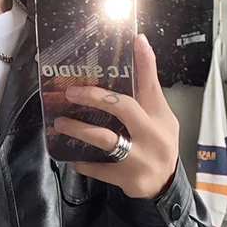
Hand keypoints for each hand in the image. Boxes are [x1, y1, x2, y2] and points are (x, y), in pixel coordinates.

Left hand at [52, 34, 179, 199]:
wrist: (165, 186)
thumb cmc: (158, 146)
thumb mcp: (160, 121)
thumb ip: (146, 98)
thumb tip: (132, 62)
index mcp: (160, 117)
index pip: (152, 86)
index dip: (145, 63)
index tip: (136, 40)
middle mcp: (152, 134)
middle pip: (123, 109)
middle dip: (95, 97)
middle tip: (72, 92)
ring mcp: (139, 157)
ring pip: (105, 139)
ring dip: (79, 129)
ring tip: (61, 123)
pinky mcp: (127, 177)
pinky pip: (99, 168)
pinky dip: (83, 163)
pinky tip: (72, 158)